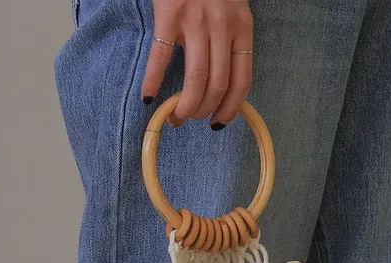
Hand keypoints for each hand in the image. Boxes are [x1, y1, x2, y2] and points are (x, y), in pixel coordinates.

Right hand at [141, 0, 253, 129]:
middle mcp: (222, 27)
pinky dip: (153, 82)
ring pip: (195, 79)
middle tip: (190, 119)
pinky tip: (148, 98)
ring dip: (184, 106)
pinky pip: (161, 58)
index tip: (218, 124)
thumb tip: (221, 87)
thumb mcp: (232, 11)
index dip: (230, 110)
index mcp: (242, 29)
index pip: (242, 82)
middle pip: (217, 85)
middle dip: (203, 111)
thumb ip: (230, 42)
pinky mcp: (169, 14)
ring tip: (175, 117)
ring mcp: (196, 21)